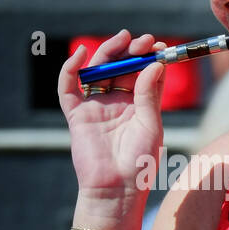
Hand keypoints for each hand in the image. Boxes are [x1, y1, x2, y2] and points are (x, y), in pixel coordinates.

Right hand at [58, 30, 166, 204]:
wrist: (117, 189)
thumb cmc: (139, 163)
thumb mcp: (151, 125)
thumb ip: (149, 94)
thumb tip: (154, 63)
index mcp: (138, 106)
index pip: (142, 73)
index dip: (149, 57)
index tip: (160, 46)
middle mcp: (116, 103)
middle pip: (119, 68)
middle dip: (130, 51)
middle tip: (143, 41)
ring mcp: (96, 107)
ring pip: (97, 71)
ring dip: (107, 52)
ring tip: (122, 39)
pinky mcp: (77, 114)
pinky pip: (68, 87)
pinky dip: (70, 69)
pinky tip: (80, 54)